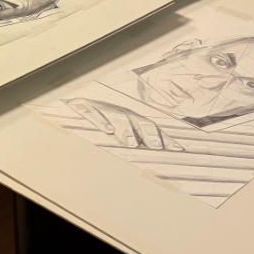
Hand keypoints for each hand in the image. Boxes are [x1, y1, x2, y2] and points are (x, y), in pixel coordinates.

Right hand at [65, 98, 182, 150]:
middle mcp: (121, 112)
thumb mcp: (122, 126)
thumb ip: (137, 139)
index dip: (166, 138)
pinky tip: (106, 129)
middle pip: (140, 121)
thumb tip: (155, 156)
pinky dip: (100, 120)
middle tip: (156, 146)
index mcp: (132, 117)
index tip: (178, 150)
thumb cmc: (102, 117)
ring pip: (118, 117)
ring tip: (132, 143)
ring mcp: (104, 108)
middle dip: (149, 134)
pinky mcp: (85, 106)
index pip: (154, 128)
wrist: (75, 97)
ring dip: (127, 130)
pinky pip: (93, 112)